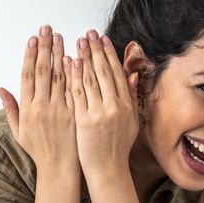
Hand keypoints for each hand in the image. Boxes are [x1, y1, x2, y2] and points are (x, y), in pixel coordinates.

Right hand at [0, 25, 79, 175]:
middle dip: (45, 48)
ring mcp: (60, 110)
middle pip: (44, 71)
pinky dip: (75, 73)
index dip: (30, 55)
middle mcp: (43, 107)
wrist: (59, 169)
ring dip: (60, 54)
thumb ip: (10, 108)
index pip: (28, 76)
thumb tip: (0, 89)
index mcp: (28, 109)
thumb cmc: (39, 150)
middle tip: (47, 29)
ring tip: (61, 37)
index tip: (32, 39)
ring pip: (60, 77)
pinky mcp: (75, 114)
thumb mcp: (19, 131)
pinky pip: (75, 90)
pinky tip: (75, 57)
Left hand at [69, 30, 139, 180]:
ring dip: (84, 58)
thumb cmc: (118, 146)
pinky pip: (77, 94)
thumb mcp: (132, 121)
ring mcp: (99, 113)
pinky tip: (70, 62)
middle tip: (89, 33)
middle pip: (104, 72)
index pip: (117, 73)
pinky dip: (73, 77)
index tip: (102, 39)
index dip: (109, 54)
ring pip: (90, 80)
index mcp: (127, 105)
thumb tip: (133, 76)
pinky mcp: (84, 120)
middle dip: (95, 50)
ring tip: (78, 42)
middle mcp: (115, 107)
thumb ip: (132, 97)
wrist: (107, 169)